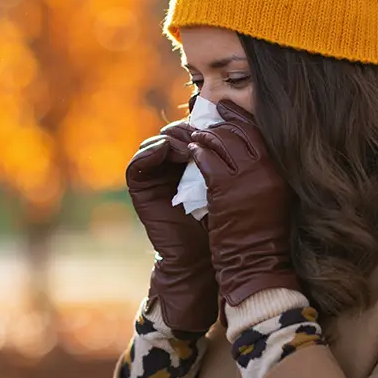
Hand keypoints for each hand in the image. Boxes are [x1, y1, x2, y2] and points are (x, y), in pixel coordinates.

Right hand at [126, 119, 218, 332]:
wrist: (207, 256)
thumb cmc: (226, 221)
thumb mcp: (230, 184)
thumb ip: (228, 158)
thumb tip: (241, 121)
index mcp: (191, 162)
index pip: (193, 131)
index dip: (204, 124)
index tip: (219, 121)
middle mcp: (170, 166)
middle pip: (174, 133)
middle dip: (188, 129)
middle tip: (202, 130)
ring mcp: (152, 176)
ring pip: (156, 142)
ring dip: (172, 138)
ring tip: (189, 141)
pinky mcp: (139, 188)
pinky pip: (137, 162)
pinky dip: (151, 151)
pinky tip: (169, 149)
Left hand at [189, 100, 301, 310]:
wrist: (259, 265)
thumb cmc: (267, 234)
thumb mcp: (276, 196)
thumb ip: (267, 171)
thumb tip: (250, 148)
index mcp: (282, 170)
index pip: (261, 132)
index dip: (243, 116)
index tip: (230, 108)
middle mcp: (268, 170)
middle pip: (242, 131)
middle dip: (223, 120)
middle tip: (211, 113)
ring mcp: (247, 179)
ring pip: (222, 143)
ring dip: (206, 135)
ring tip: (197, 134)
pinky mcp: (226, 191)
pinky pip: (208, 161)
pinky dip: (198, 153)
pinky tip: (193, 152)